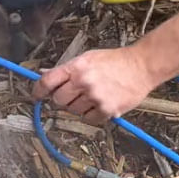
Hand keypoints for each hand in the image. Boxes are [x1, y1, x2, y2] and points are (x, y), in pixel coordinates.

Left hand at [32, 47, 159, 124]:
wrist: (142, 66)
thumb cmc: (115, 61)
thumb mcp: (87, 58)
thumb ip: (66, 69)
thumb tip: (44, 75)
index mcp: (77, 67)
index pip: (47, 82)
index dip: (38, 91)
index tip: (36, 96)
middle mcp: (84, 82)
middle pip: (58, 100)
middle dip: (62, 99)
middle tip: (72, 94)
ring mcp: (95, 97)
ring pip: (73, 111)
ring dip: (78, 106)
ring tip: (91, 96)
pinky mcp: (107, 110)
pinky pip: (88, 119)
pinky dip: (91, 115)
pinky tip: (99, 104)